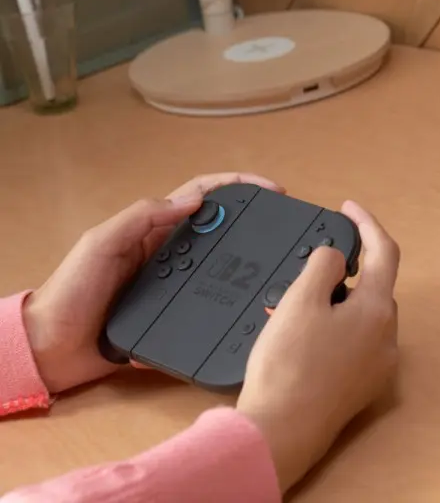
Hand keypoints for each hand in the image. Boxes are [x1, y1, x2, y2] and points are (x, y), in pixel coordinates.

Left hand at [21, 173, 284, 393]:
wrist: (53, 350)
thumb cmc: (72, 291)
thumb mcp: (102, 243)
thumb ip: (142, 217)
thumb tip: (196, 201)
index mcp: (154, 231)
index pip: (203, 198)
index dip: (238, 187)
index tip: (271, 192)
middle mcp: (171, 256)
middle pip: (222, 231)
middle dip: (255, 223)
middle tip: (288, 230)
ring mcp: (176, 289)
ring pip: (223, 270)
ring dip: (249, 264)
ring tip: (279, 267)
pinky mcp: (177, 321)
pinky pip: (211, 310)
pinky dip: (233, 306)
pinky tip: (253, 310)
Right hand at [236, 201, 399, 491]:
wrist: (281, 431)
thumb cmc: (289, 366)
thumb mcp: (300, 301)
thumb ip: (323, 266)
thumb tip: (335, 256)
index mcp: (377, 309)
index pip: (384, 252)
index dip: (367, 223)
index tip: (348, 208)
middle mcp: (387, 336)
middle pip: (373, 287)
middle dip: (345, 270)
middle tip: (308, 268)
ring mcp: (377, 365)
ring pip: (361, 317)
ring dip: (336, 303)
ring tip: (295, 307)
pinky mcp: (361, 386)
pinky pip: (354, 344)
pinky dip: (334, 330)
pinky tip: (303, 338)